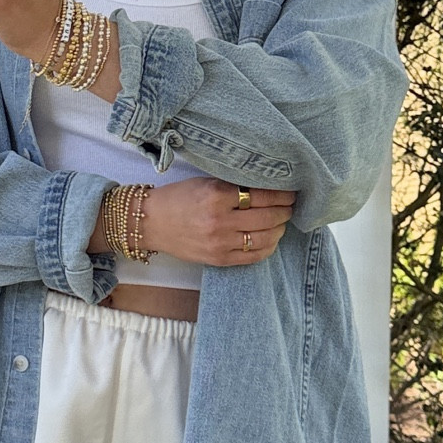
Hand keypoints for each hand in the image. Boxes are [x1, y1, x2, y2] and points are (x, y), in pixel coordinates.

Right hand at [138, 179, 294, 266]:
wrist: (151, 223)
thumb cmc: (178, 198)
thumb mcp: (205, 183)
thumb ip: (234, 185)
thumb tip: (269, 187)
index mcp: (216, 196)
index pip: (262, 195)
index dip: (282, 194)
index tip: (291, 191)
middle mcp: (219, 220)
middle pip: (268, 217)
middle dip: (285, 211)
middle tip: (291, 205)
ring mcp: (219, 243)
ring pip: (265, 237)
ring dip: (279, 229)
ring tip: (282, 221)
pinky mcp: (218, 259)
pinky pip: (253, 256)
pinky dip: (268, 247)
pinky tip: (271, 238)